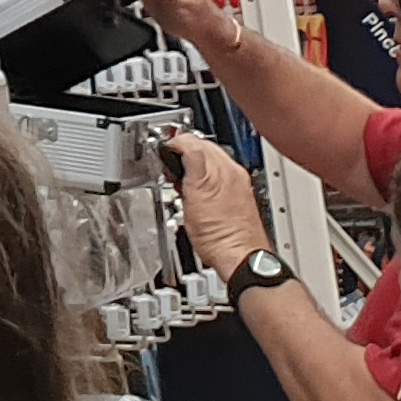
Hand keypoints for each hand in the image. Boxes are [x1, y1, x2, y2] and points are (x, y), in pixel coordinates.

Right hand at [167, 131, 267, 277]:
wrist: (238, 259)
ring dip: (192, 168)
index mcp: (223, 167)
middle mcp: (233, 174)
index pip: (194, 140)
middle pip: (203, 148)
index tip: (162, 153)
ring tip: (180, 182)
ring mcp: (237, 186)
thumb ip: (189, 160)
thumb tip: (180, 142)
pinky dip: (202, 181)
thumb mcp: (193, 192)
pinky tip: (194, 195)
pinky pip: (216, 179)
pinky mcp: (237, 200)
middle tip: (169, 168)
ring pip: (209, 164)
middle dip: (183, 154)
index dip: (173, 145)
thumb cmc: (219, 234)